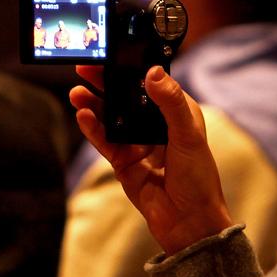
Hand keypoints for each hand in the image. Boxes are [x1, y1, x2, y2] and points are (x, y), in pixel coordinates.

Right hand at [70, 65, 232, 254]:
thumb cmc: (199, 178)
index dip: (132, 68)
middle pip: (126, 97)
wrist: (189, 223)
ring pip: (111, 117)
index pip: (151, 83)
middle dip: (106, 82)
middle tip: (85, 67)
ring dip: (94, 104)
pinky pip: (105, 141)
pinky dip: (93, 129)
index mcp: (177, 112)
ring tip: (77, 92)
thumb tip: (153, 73)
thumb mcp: (189, 136)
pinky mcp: (124, 161)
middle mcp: (156, 125)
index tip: (114, 54)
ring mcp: (138, 143)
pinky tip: (84, 116)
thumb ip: (171, 103)